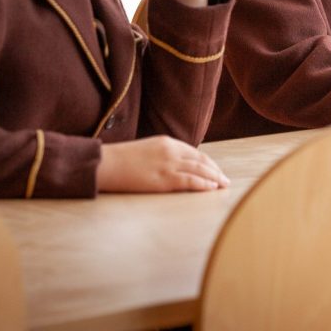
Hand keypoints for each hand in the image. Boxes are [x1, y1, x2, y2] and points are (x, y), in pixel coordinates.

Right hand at [97, 136, 229, 192]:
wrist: (106, 163)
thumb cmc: (121, 160)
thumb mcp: (147, 150)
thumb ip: (163, 155)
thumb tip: (175, 166)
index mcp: (168, 142)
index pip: (195, 152)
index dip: (208, 162)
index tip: (215, 170)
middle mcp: (172, 151)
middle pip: (201, 160)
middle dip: (215, 170)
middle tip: (225, 179)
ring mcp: (168, 164)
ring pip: (199, 170)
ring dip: (214, 178)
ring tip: (223, 185)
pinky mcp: (163, 179)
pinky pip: (190, 181)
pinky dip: (203, 184)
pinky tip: (212, 189)